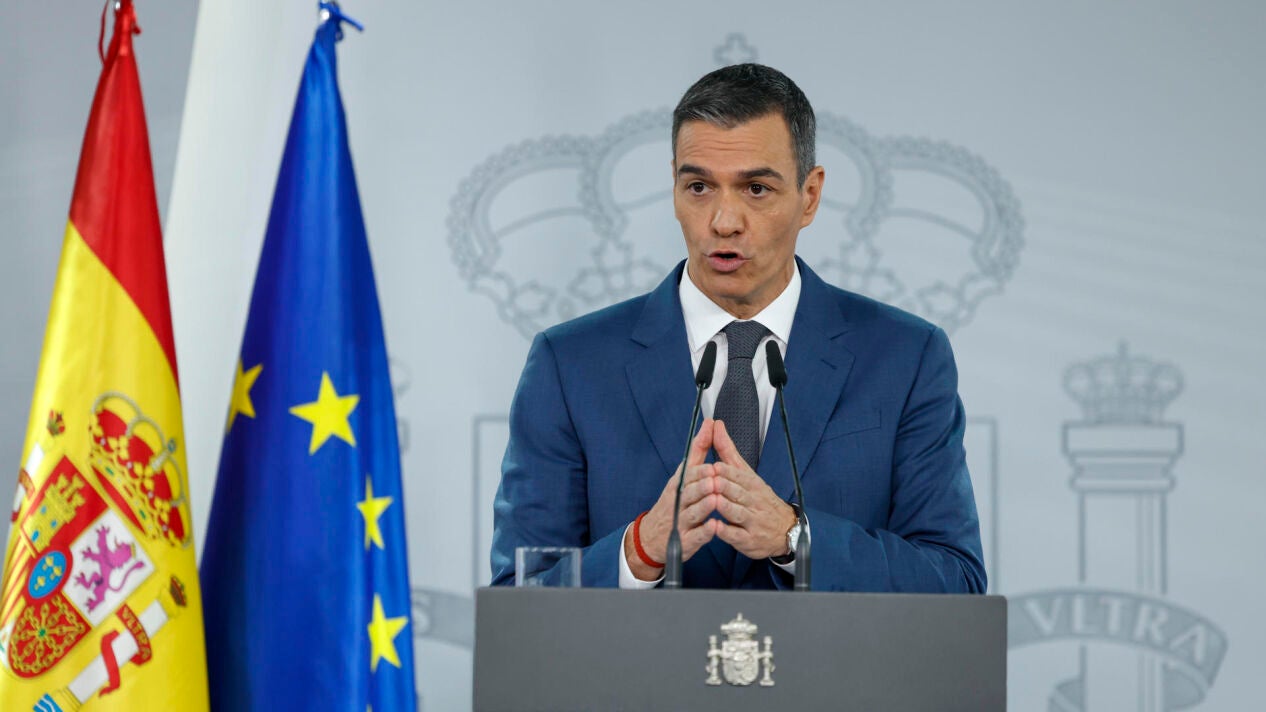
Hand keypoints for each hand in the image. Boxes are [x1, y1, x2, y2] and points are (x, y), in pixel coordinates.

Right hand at [623, 419, 720, 580]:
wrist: (651, 538)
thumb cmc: (674, 502)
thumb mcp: (683, 475)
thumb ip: (698, 450)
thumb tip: (710, 423)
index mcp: (678, 484)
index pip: (687, 474)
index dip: (699, 470)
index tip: (711, 466)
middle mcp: (678, 501)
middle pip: (688, 492)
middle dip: (701, 485)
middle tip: (714, 480)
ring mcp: (681, 522)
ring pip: (692, 513)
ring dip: (703, 506)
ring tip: (714, 499)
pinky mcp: (685, 541)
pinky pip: (694, 537)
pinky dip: (704, 533)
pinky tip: (713, 528)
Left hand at [710, 419, 796, 559]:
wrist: (785, 529)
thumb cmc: (759, 498)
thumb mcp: (746, 473)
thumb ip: (728, 451)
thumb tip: (716, 425)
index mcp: (752, 484)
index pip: (740, 475)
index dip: (727, 472)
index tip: (714, 466)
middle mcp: (753, 501)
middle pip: (738, 492)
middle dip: (725, 487)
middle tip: (711, 482)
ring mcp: (752, 521)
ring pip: (737, 513)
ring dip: (725, 507)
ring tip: (713, 501)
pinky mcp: (748, 540)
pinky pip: (736, 535)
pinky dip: (726, 532)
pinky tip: (715, 527)